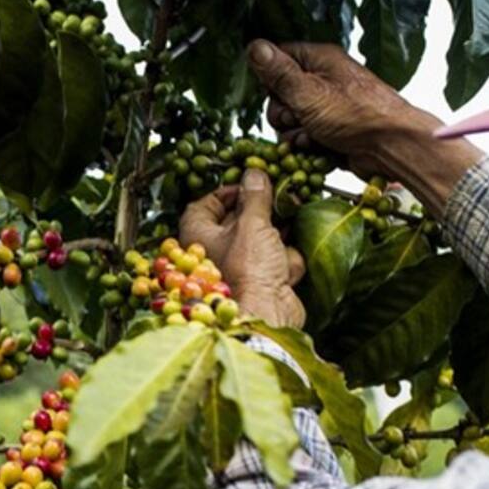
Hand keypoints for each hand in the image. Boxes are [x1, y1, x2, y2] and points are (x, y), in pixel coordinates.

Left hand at [180, 168, 306, 328]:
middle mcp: (214, 253)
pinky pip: (275, 262)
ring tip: (290, 218)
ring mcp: (239, 269)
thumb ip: (255, 197)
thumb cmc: (247, 270)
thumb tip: (254, 174)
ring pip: (260, 242)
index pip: (203, 206)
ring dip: (277, 233)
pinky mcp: (262, 283)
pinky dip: (285, 260)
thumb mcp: (252, 223)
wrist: (267, 314)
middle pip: (235, 222)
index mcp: (198, 236)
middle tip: (276, 195)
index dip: (224, 192)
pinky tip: (288, 262)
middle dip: (259, 210)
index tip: (246, 184)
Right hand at [248, 40, 482, 216]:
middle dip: (281, 112)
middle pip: (279, 94)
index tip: (276, 92)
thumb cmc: (358, 115)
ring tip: (312, 134)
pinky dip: (306, 144)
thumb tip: (254, 47)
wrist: (392, 147)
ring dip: (293, 132)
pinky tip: (319, 146)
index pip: (278, 59)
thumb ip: (278, 72)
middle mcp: (323, 80)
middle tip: (297, 117)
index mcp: (319, 60)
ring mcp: (326, 107)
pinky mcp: (329, 130)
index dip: (270, 78)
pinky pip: (303, 137)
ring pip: (289, 120)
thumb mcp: (309, 92)